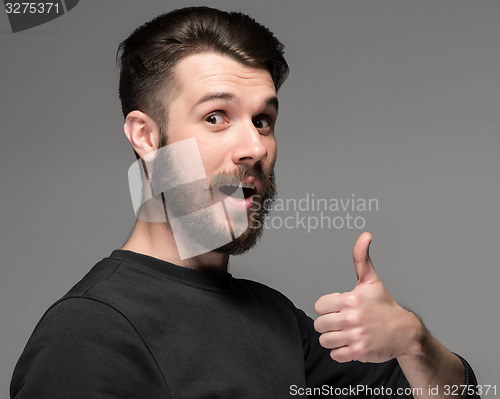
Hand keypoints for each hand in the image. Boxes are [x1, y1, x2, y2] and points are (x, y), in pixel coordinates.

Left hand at [314, 232, 420, 362]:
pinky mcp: (359, 352)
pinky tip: (351, 343)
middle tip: (341, 322)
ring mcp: (355, 336)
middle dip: (328, 324)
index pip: (319, 306)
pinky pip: (335, 355)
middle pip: (319, 325)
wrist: (405, 331)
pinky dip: (340, 351)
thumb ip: (361, 257)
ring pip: (325, 340)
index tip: (338, 308)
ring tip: (345, 333)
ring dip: (332, 339)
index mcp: (350, 299)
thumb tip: (365, 235)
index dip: (327, 307)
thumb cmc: (384, 305)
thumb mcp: (371, 280)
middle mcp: (351, 318)